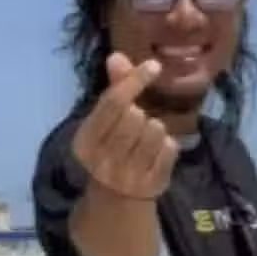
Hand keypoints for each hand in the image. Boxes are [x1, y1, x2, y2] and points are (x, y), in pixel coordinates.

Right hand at [71, 52, 179, 199]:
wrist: (116, 200)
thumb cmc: (111, 149)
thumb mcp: (105, 122)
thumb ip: (114, 88)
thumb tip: (116, 56)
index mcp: (85, 141)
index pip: (113, 103)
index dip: (134, 80)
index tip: (154, 66)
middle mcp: (102, 161)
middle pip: (135, 115)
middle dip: (141, 114)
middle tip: (136, 126)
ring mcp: (128, 176)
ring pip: (156, 130)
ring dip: (156, 129)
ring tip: (145, 141)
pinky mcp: (152, 186)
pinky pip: (171, 148)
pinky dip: (168, 146)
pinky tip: (156, 155)